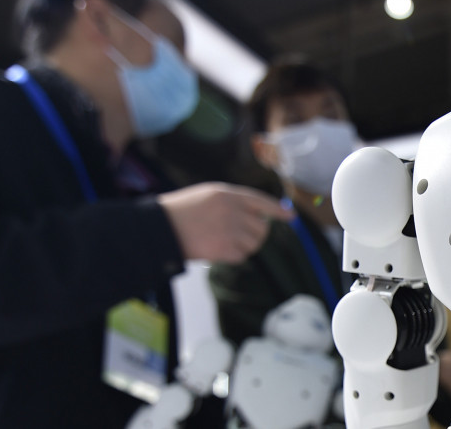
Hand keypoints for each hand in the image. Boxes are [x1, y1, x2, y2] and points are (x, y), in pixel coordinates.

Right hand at [158, 182, 291, 262]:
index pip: (261, 201)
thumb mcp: (206, 195)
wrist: (160, 228)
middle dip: (256, 234)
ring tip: (225, 243)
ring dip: (245, 246)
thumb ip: (231, 202)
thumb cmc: (180, 212)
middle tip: (239, 237)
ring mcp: (230, 230)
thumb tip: (253, 215)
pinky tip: (219, 251)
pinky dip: (234, 256)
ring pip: (254, 243)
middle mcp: (233, 210)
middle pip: (261, 227)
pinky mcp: (224, 249)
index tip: (290, 216)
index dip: (278, 210)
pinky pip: (242, 256)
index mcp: (228, 194)